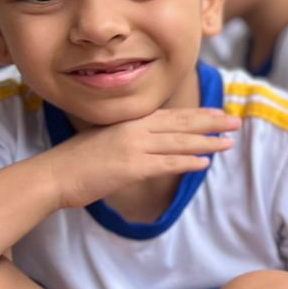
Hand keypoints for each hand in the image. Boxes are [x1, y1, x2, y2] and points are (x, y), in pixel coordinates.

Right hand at [44, 107, 239, 209]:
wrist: (52, 175)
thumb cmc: (76, 162)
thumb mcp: (106, 141)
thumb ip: (129, 139)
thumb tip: (149, 144)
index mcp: (129, 122)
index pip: (171, 116)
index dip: (198, 114)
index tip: (218, 113)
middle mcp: (135, 130)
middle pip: (181, 123)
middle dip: (211, 122)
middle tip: (234, 121)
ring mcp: (134, 147)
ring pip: (179, 142)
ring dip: (207, 142)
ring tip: (229, 142)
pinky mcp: (132, 167)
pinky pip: (167, 164)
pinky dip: (188, 162)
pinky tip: (205, 163)